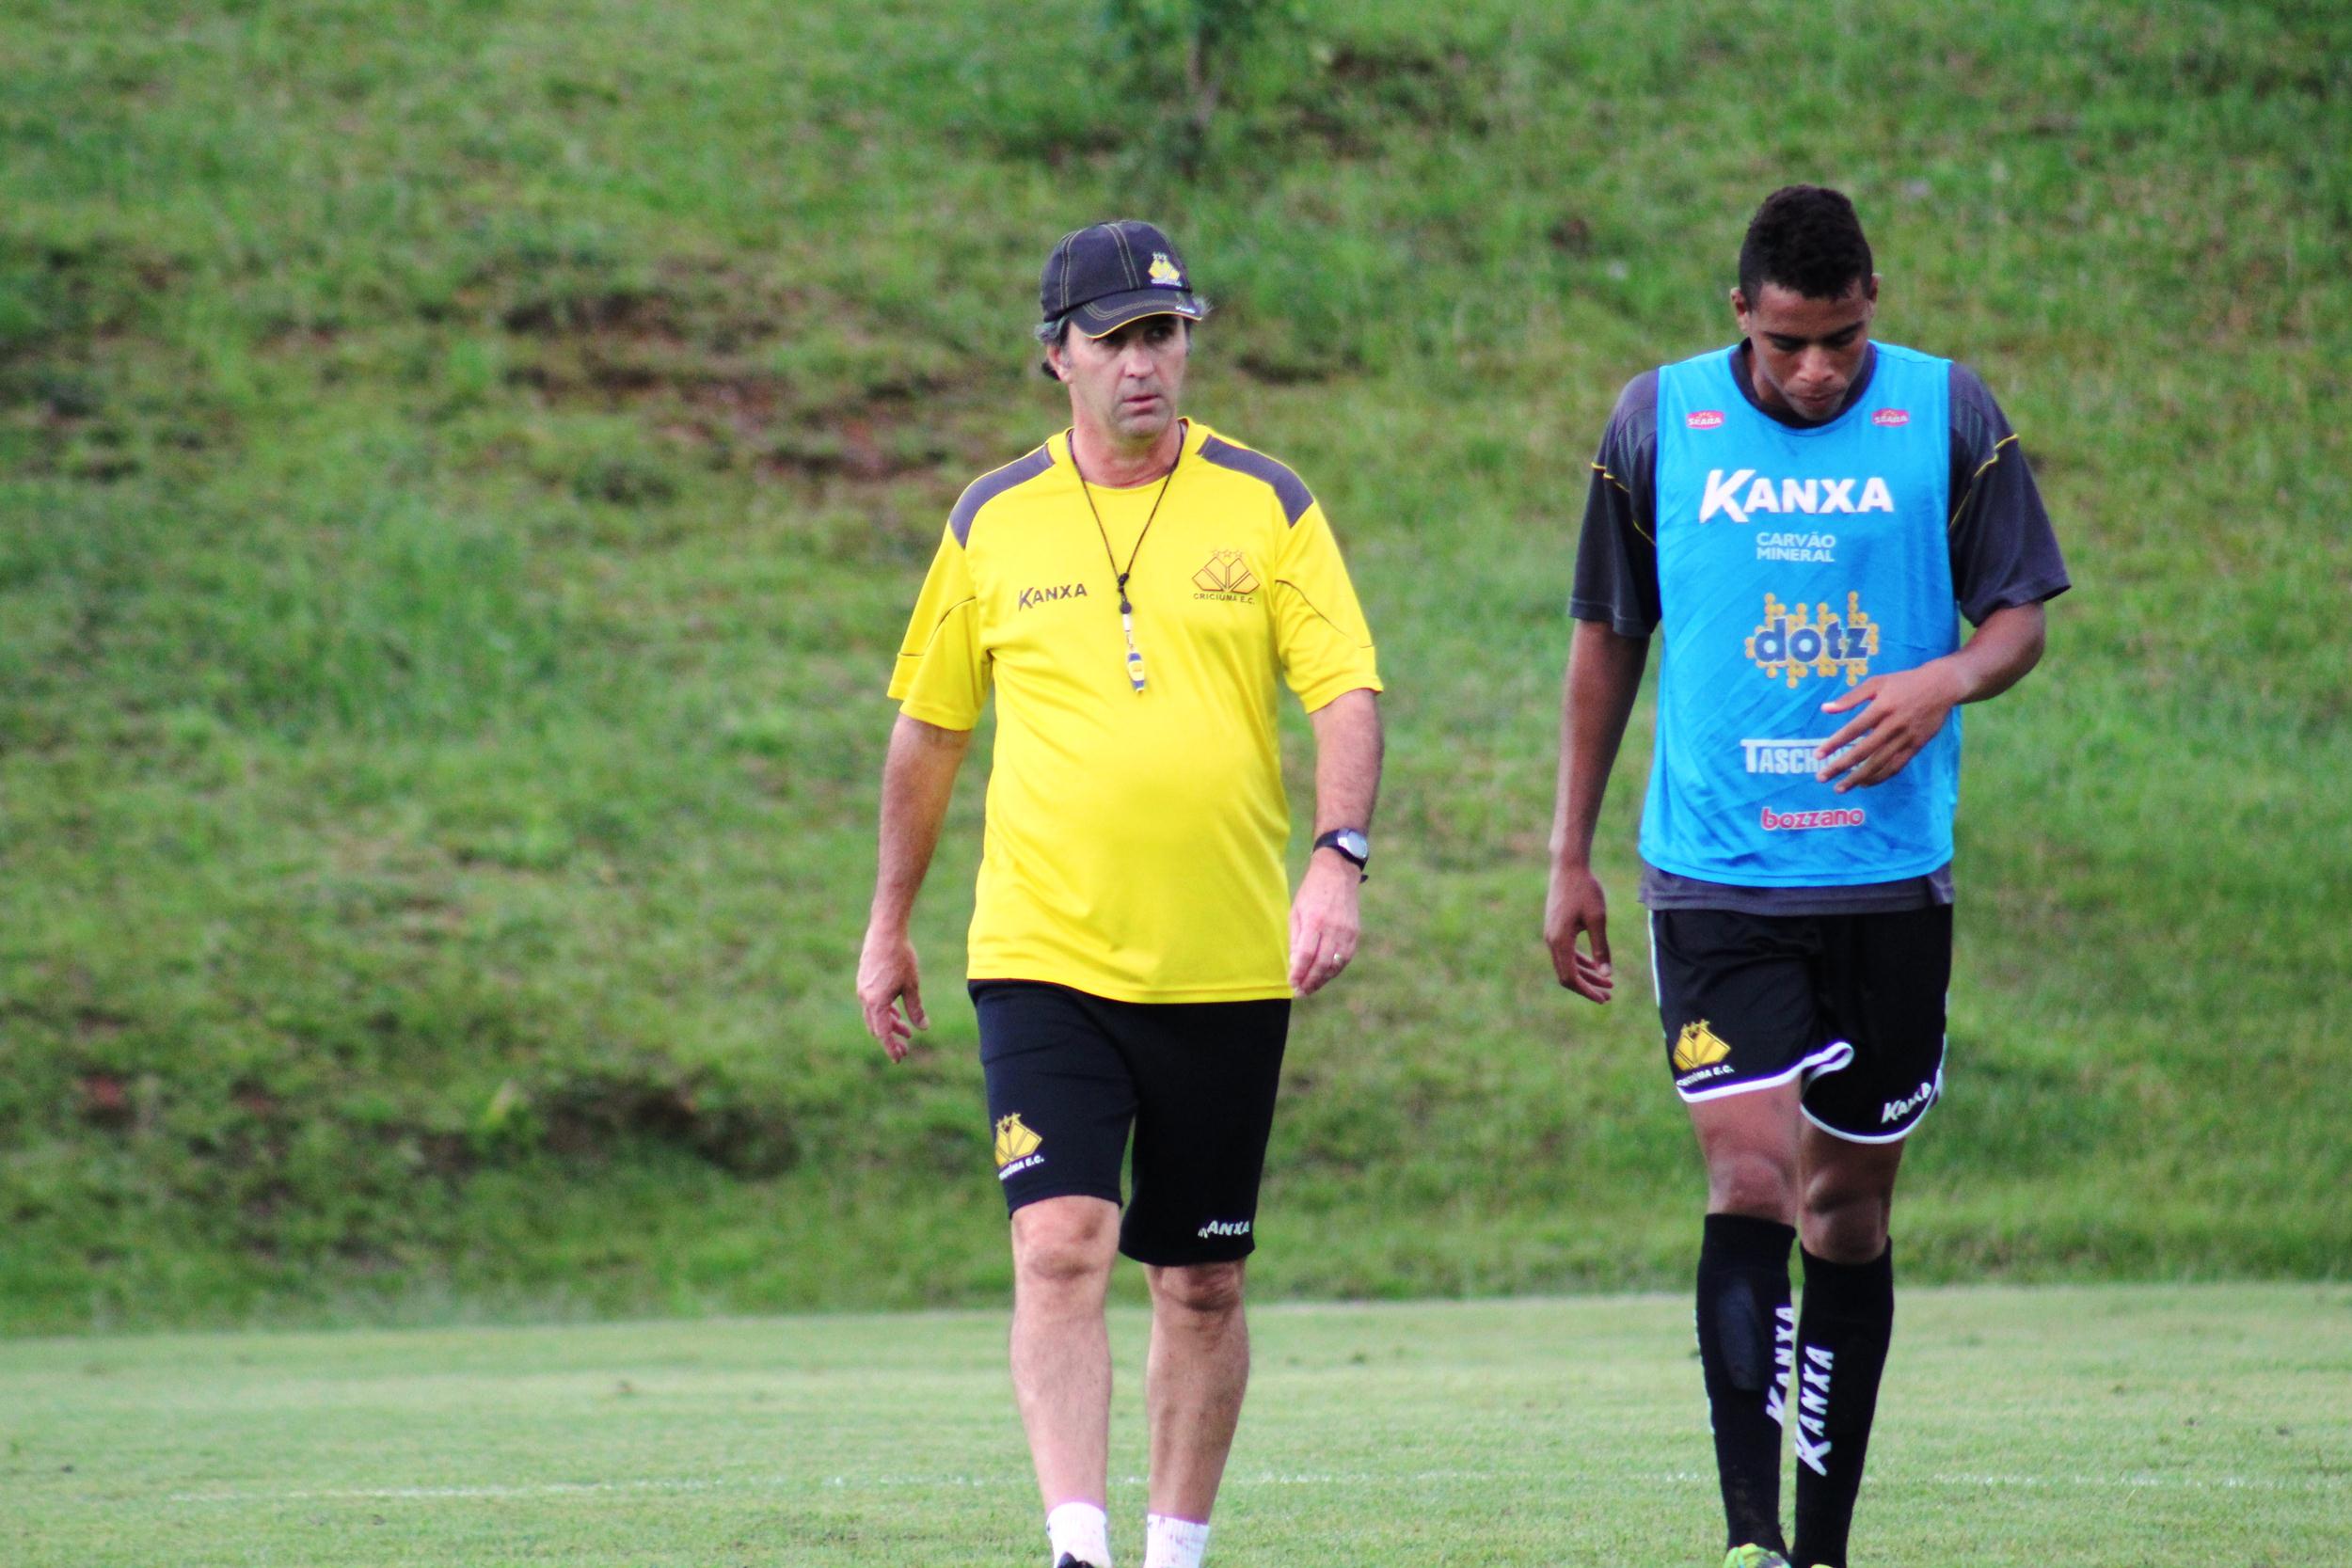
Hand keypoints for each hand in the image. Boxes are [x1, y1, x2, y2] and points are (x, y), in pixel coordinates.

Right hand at [856, 925, 926, 1061]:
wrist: (885, 932)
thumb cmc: (900, 958)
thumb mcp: (912, 986)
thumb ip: (916, 1009)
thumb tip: (923, 1028)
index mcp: (876, 1002)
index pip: (883, 1033)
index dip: (891, 1048)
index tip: (900, 1058)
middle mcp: (865, 998)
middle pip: (876, 1027)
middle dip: (891, 1039)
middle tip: (906, 1048)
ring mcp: (862, 989)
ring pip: (874, 1016)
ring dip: (889, 1024)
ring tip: (906, 1030)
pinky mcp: (864, 981)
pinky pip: (872, 1004)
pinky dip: (884, 1012)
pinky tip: (896, 1012)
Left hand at [1288, 852, 1361, 996]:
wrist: (1338, 874)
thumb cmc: (1311, 893)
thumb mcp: (1296, 911)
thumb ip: (1296, 938)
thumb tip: (1295, 965)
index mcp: (1315, 921)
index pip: (1306, 955)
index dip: (1299, 973)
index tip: (1292, 983)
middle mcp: (1333, 928)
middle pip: (1322, 964)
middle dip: (1310, 982)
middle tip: (1300, 992)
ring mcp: (1347, 932)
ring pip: (1335, 965)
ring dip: (1322, 980)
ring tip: (1310, 988)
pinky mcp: (1355, 934)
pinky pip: (1345, 959)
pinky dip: (1334, 970)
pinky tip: (1324, 975)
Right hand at [1543, 863, 1613, 1002]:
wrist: (1568, 867)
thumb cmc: (1585, 890)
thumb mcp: (1598, 920)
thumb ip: (1601, 948)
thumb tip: (1606, 975)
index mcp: (1560, 941)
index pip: (1570, 977)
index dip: (1586, 990)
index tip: (1603, 999)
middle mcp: (1551, 941)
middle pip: (1567, 974)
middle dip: (1587, 987)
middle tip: (1608, 997)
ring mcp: (1552, 935)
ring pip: (1567, 964)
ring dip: (1586, 975)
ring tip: (1607, 984)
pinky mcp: (1556, 928)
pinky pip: (1566, 953)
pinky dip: (1581, 962)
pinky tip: (1596, 966)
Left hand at [1816, 661, 1966, 792]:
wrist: (1942, 686)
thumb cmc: (1904, 682)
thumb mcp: (1877, 683)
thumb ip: (1851, 698)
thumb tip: (1825, 709)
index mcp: (1882, 707)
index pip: (1853, 729)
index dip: (1834, 743)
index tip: (1818, 755)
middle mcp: (1893, 725)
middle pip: (1864, 750)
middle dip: (1841, 766)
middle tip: (1821, 777)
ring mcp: (1906, 737)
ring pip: (1880, 763)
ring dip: (1858, 777)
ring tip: (1840, 788)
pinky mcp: (1917, 746)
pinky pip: (1896, 766)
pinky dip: (1880, 777)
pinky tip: (1865, 783)